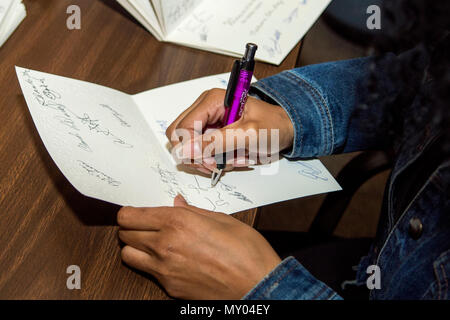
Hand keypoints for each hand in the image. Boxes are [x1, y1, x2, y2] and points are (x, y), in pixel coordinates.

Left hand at [117, 195, 281, 298]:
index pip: (131, 215)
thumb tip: (178, 203)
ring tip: (149, 243)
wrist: (257, 284)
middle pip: (125, 233)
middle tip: (143, 224)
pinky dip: (151, 265)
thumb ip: (193, 210)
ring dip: (134, 247)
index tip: (132, 212)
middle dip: (130, 227)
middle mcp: (165, 245)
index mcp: (178, 222)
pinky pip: (147, 273)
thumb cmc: (246, 251)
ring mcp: (165, 269)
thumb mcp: (221, 219)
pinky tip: (169, 260)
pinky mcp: (169, 287)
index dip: (128, 212)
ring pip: (128, 255)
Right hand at [166, 88, 293, 173]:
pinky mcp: (212, 133)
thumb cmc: (273, 125)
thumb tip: (187, 150)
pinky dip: (214, 160)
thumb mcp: (248, 134)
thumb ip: (217, 142)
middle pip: (180, 137)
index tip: (207, 160)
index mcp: (212, 101)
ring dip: (208, 159)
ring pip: (189, 148)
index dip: (190, 148)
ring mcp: (208, 122)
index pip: (181, 127)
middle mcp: (206, 109)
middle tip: (216, 163)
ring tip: (230, 160)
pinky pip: (201, 152)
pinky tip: (231, 158)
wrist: (286, 129)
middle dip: (197, 155)